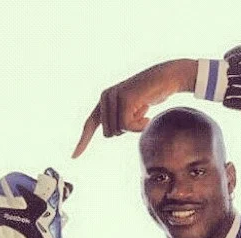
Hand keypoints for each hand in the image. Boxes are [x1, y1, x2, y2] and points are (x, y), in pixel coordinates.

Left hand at [72, 59, 196, 157]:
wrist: (166, 77)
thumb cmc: (151, 94)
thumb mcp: (131, 109)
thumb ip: (118, 118)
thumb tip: (110, 133)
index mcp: (104, 101)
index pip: (89, 124)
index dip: (83, 141)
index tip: (74, 157)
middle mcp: (105, 97)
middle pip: (109, 133)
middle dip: (126, 130)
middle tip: (139, 115)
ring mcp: (113, 96)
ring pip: (119, 130)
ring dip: (135, 126)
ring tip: (143, 110)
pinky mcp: (124, 99)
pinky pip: (127, 125)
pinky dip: (139, 125)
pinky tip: (147, 113)